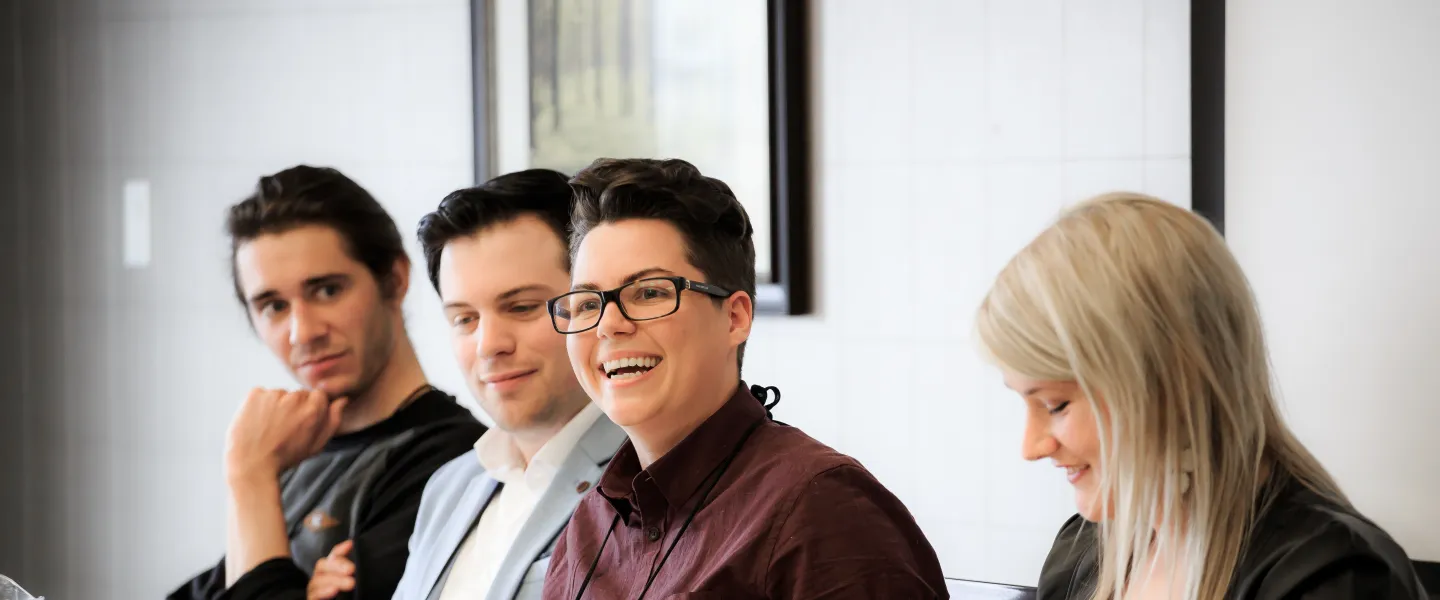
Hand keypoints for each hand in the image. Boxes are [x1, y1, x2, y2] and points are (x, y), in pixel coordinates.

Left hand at [225, 387, 347, 480]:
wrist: (250, 464)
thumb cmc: (284, 457)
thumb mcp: (316, 445)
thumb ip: (333, 421)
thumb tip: (342, 401)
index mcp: (313, 410)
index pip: (319, 395)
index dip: (310, 410)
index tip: (300, 423)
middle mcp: (295, 398)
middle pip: (299, 394)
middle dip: (294, 407)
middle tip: (283, 428)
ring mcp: (273, 394)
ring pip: (280, 394)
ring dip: (276, 406)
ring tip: (268, 427)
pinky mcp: (255, 394)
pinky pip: (262, 394)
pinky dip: (260, 405)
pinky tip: (257, 422)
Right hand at [308, 540, 356, 599]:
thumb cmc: (347, 594)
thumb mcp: (350, 579)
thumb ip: (351, 570)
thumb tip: (357, 552)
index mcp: (330, 570)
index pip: (333, 555)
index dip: (340, 549)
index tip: (351, 545)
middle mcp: (320, 577)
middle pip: (323, 565)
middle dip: (337, 565)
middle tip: (352, 569)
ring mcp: (314, 589)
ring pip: (318, 580)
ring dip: (334, 580)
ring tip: (349, 583)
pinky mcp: (312, 599)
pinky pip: (313, 596)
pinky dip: (323, 592)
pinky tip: (333, 591)